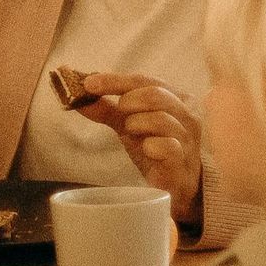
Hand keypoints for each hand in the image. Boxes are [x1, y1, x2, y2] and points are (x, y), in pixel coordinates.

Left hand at [73, 74, 203, 226]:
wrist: (176, 184)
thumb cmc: (155, 147)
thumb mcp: (129, 124)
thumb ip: (106, 109)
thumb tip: (77, 96)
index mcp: (176, 97)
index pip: (144, 81)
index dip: (115, 80)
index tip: (88, 83)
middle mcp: (187, 114)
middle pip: (155, 94)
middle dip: (129, 100)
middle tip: (119, 111)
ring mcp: (188, 138)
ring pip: (161, 119)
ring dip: (137, 123)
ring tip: (132, 131)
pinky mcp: (183, 161)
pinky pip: (168, 146)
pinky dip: (150, 145)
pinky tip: (146, 149)